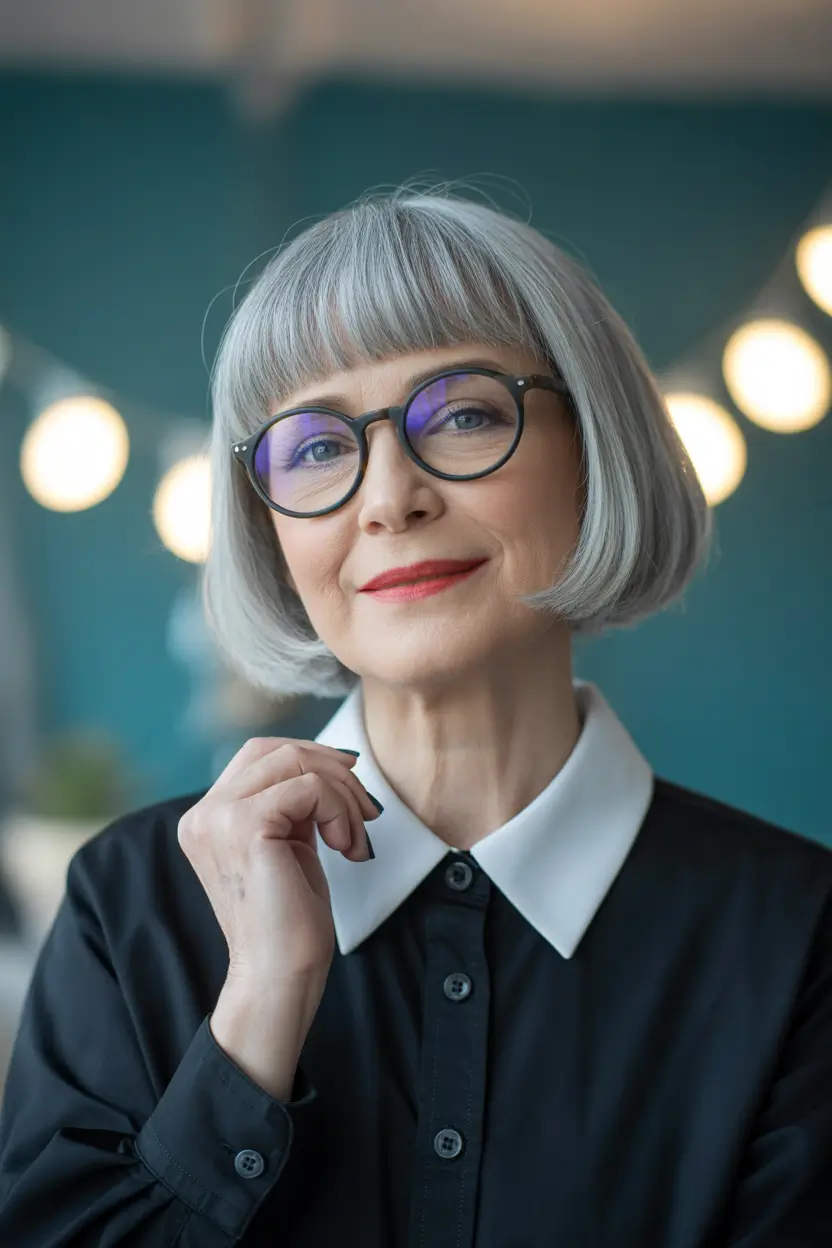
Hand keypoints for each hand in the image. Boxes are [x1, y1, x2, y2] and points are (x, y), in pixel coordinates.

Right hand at [178, 738, 380, 984]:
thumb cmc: (290, 921)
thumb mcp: (287, 845)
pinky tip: (344, 846)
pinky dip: (339, 809)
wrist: (278, 976)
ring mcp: (217, 818)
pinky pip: (309, 787)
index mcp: (208, 817)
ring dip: (341, 793)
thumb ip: (291, 805)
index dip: (311, 760)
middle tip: (364, 809)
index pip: (260, 755)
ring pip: (294, 760)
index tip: (350, 790)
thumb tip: (328, 761)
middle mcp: (203, 814)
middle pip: (275, 748)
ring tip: (353, 837)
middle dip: (331, 770)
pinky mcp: (243, 826)